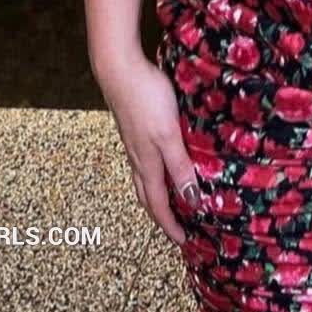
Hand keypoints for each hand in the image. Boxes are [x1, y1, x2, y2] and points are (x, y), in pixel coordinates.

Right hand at [96, 51, 199, 247]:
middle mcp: (138, 158)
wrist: (119, 69)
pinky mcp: (134, 128)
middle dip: (161, 216)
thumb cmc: (146, 99)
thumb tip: (191, 202)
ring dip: (156, 195)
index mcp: (147, 164)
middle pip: (148, 196)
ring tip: (170, 201)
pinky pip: (144, 162)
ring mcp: (133, 143)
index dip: (171, 226)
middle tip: (176, 229)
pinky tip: (162, 162)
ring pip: (144, 179)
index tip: (183, 243)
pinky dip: (154, 173)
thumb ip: (179, 167)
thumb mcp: (168, 135)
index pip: (159, 205)